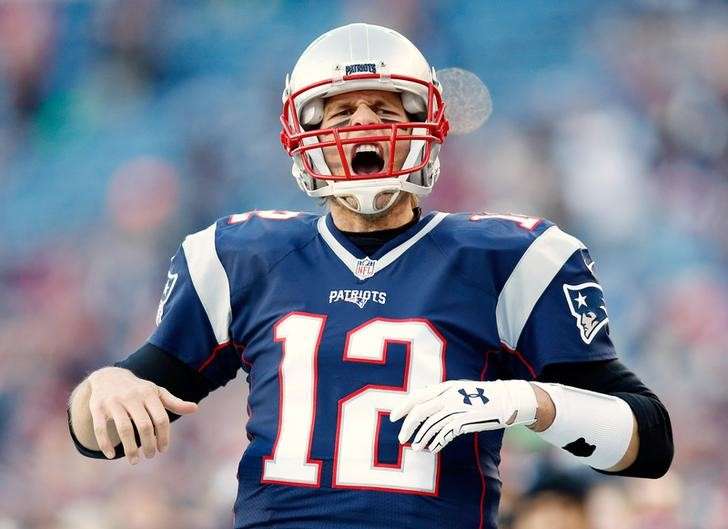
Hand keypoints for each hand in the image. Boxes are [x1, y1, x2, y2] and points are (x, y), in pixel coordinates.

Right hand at [86, 367, 198, 463]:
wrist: (108, 376)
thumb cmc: (138, 389)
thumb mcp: (156, 393)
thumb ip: (174, 403)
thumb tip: (195, 409)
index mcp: (149, 394)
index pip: (160, 419)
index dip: (163, 436)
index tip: (163, 450)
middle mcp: (132, 397)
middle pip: (144, 425)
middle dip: (149, 444)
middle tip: (150, 456)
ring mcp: (114, 402)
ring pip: (124, 429)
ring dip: (130, 448)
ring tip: (134, 461)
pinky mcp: (97, 407)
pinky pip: (100, 428)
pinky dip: (105, 443)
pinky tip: (111, 455)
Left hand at [389, 379, 537, 452]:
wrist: (505, 399)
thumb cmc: (479, 395)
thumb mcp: (458, 388)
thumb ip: (440, 393)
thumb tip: (419, 396)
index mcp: (444, 387)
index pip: (417, 396)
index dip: (403, 407)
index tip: (393, 418)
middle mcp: (448, 396)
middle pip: (420, 412)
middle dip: (408, 426)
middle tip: (401, 438)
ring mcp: (456, 409)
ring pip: (431, 426)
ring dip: (422, 438)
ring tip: (416, 448)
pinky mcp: (465, 421)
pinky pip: (445, 434)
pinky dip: (436, 443)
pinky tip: (431, 449)